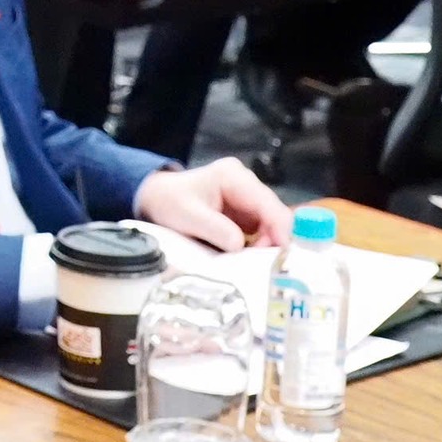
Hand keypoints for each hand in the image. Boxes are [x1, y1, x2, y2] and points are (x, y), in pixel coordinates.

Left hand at [133, 157, 290, 253]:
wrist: (157, 198)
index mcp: (234, 177)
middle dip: (275, 239)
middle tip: (268, 264)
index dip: (280, 228)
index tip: (284, 253)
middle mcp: (247, 184)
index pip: (267, 203)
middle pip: (274, 214)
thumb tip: (240, 245)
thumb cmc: (169, 201)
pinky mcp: (246, 212)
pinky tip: (251, 257)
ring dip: (268, 244)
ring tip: (256, 262)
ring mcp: (248, 198)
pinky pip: (261, 230)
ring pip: (271, 224)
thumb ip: (215, 228)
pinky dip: (259, 245)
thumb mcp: (187, 215)